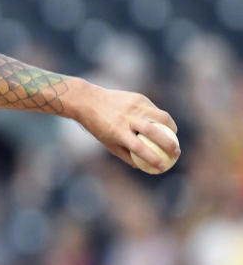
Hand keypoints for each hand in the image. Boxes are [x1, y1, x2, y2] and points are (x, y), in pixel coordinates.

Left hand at [65, 78, 179, 171]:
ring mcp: (134, 106)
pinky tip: (165, 125)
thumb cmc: (98, 126)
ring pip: (161, 117)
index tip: (163, 167)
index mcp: (117, 131)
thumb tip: (143, 167)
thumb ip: (125, 155)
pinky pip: (155, 109)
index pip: (139, 148)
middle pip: (154, 132)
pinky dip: (161, 118)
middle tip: (176, 153)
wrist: (89, 100)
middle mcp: (127, 118)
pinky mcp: (138, 98)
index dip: (153, 159)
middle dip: (169, 144)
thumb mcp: (108, 143)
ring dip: (172, 128)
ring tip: (174, 137)